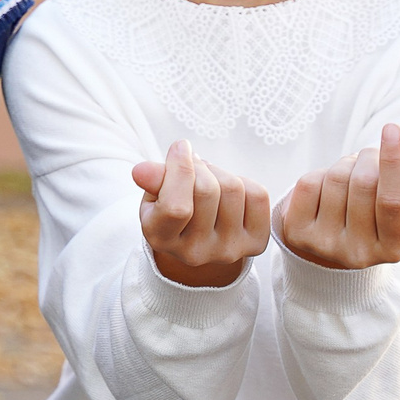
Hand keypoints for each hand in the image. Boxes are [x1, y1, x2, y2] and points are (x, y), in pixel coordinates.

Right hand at [131, 139, 268, 287]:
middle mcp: (196, 252)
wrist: (199, 239)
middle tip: (193, 164)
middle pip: (207, 191)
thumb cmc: (172, 209)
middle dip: (199, 166)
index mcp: (163, 240)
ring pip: (233, 189)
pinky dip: (244, 182)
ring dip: (219, 172)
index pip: (177, 207)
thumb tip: (142, 170)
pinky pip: (257, 195)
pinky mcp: (256, 242)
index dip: (180, 169)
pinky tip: (228, 192)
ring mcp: (229, 250)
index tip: (180, 147)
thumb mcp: (155, 195)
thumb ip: (152, 181)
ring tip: (208, 177)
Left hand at [277, 123, 399, 271]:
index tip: (393, 130)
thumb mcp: (392, 202)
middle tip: (370, 156)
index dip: (394, 163)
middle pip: (364, 184)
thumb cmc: (369, 214)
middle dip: (368, 159)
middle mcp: (359, 254)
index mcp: (393, 248)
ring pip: (335, 180)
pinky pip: (309, 184)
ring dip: (345, 165)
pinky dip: (320, 175)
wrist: (326, 240)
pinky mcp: (296, 233)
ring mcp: (325, 245)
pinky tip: (326, 186)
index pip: (394, 201)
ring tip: (350, 172)